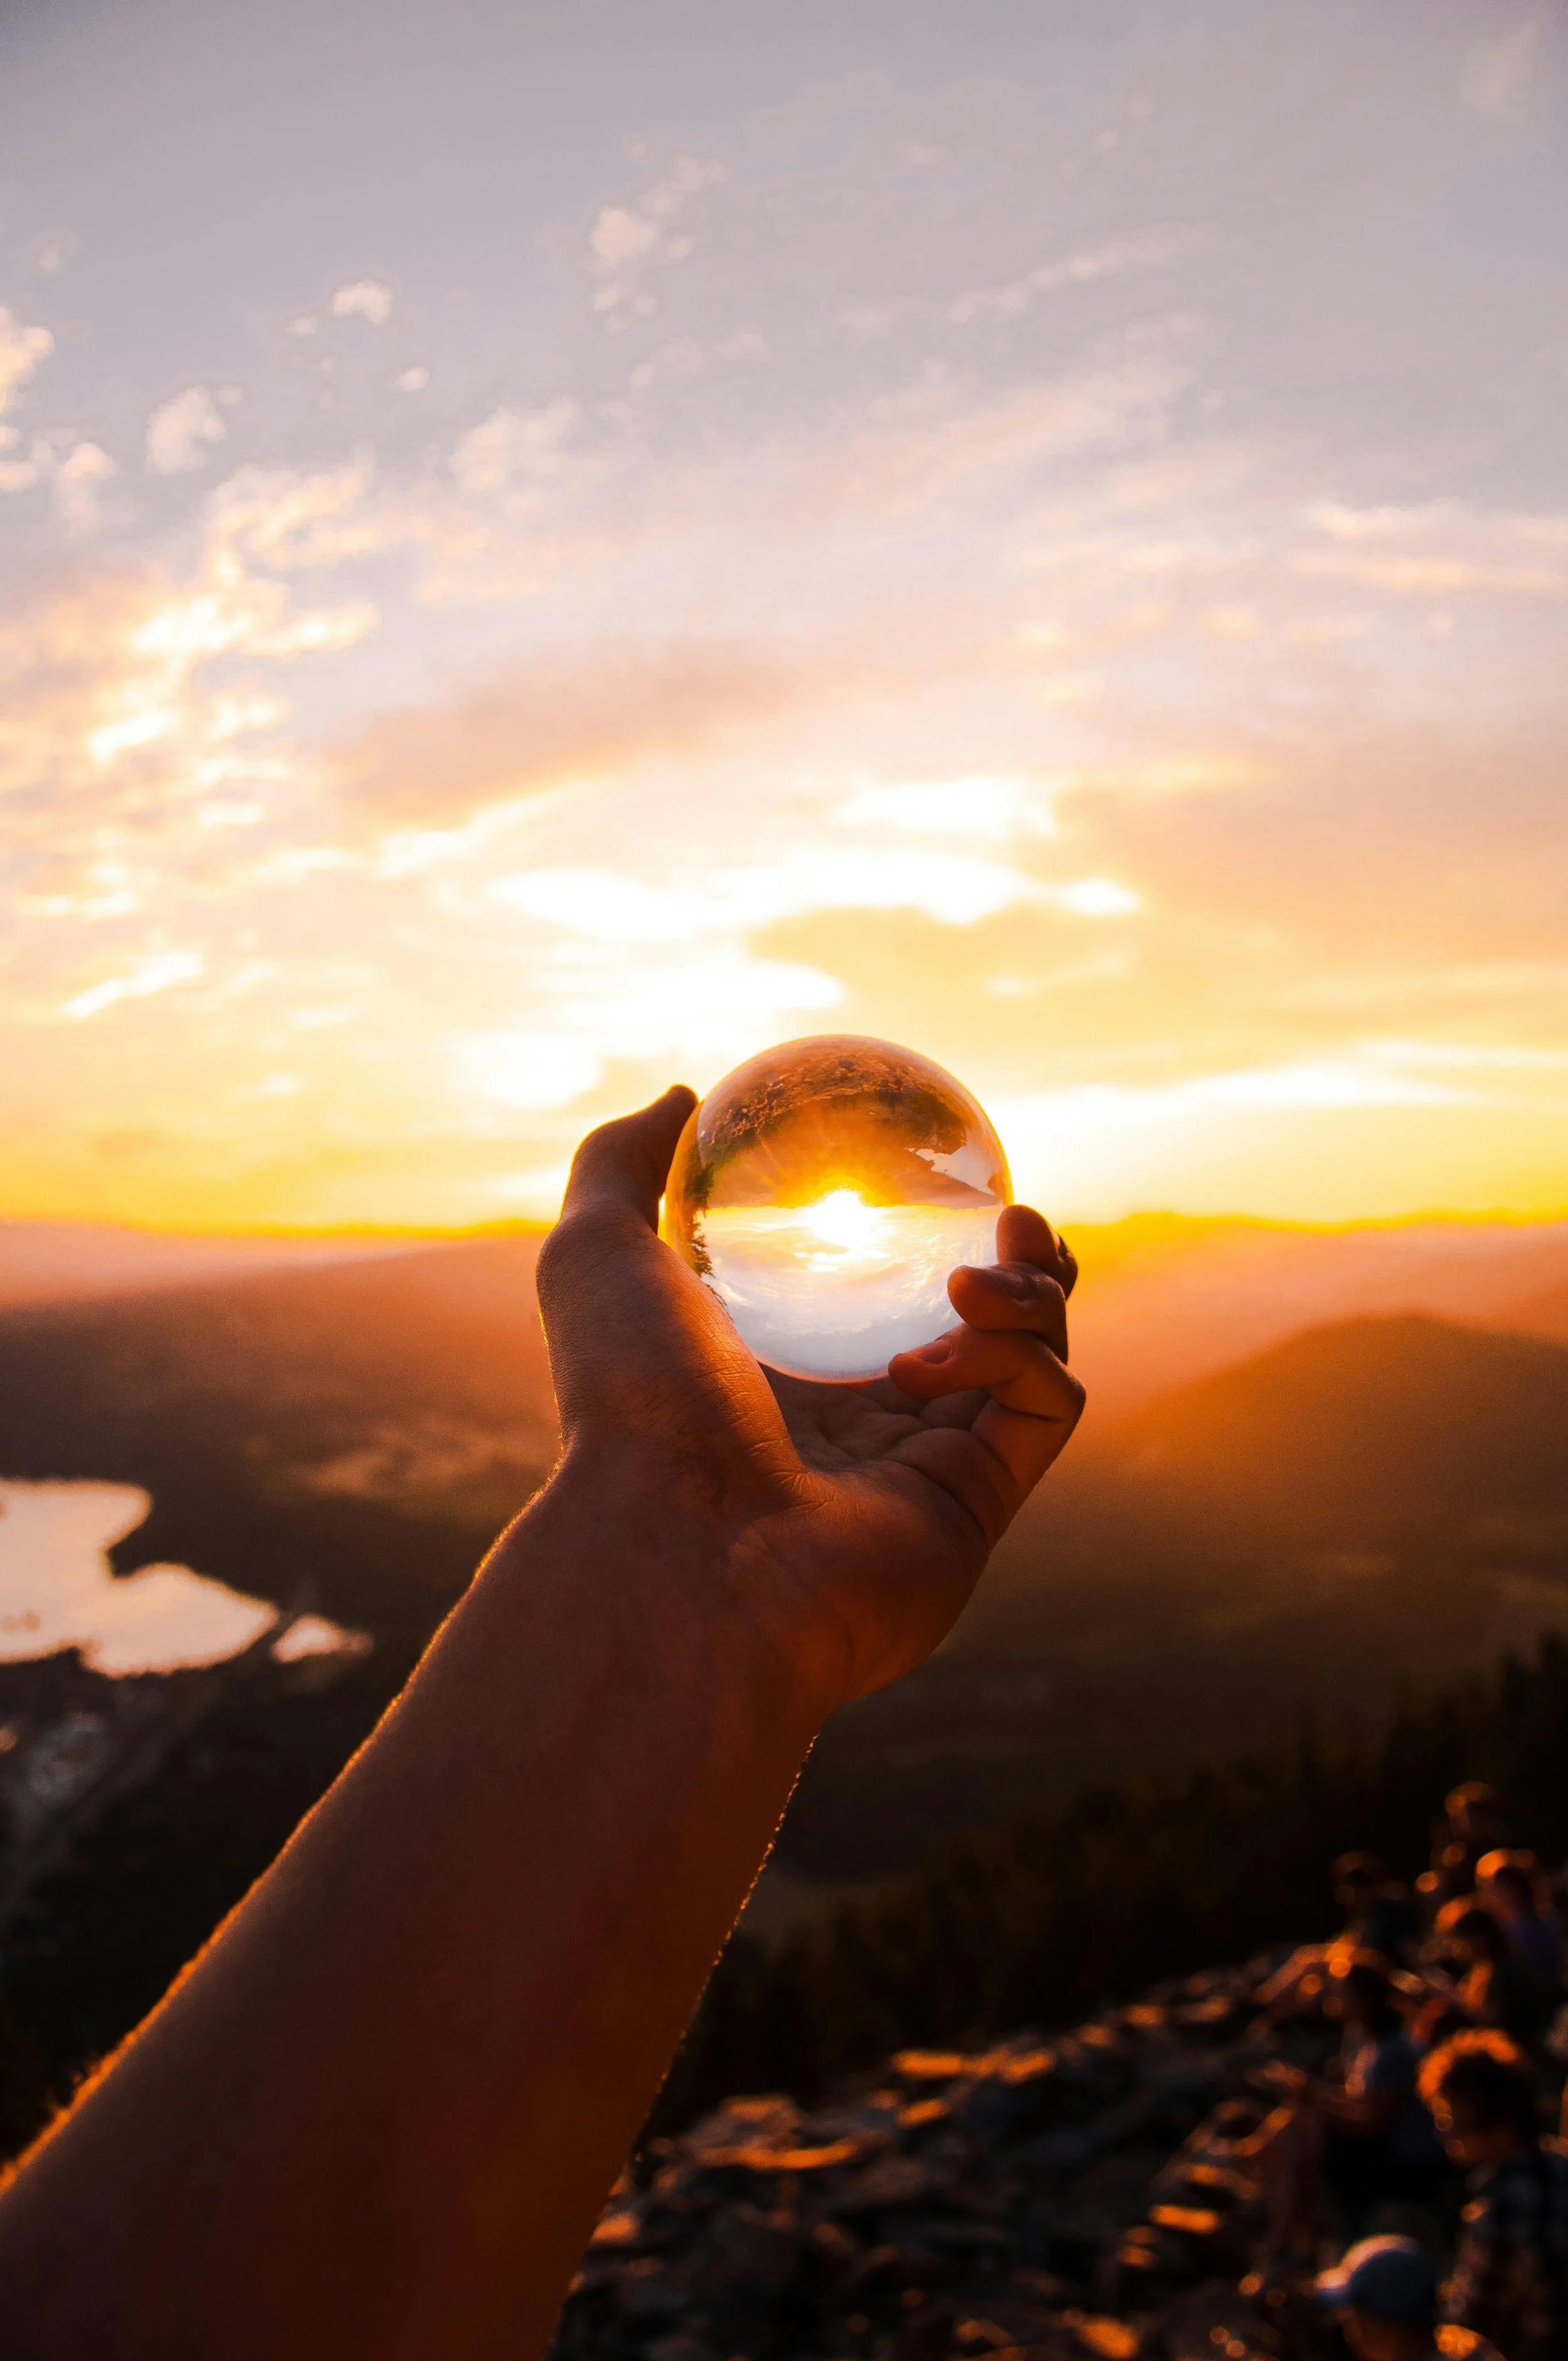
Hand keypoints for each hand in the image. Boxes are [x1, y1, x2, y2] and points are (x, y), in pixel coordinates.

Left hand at [535, 1085, 1083, 1719]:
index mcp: (783, 1381)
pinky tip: (948, 1336)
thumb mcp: (595, 1253)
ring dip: (1030, 1293)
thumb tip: (680, 1096)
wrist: (679, 1550)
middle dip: (1018, 1266)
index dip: (928, 1233)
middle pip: (979, 1329)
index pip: (878, 1299)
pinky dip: (1022, 1351)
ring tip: (971, 1278)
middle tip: (1013, 1218)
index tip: (943, 1173)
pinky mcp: (974, 1506)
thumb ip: (622, 1164)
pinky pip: (1046, 1404)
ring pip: (1030, 1360)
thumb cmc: (630, 1406)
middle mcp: (859, 1433)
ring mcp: (922, 1475)